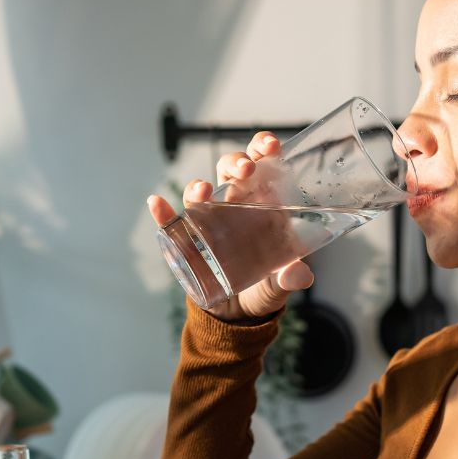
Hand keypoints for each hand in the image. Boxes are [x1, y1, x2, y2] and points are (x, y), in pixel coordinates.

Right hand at [147, 132, 314, 321]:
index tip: (270, 145)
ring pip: (201, 191)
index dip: (263, 150)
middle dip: (236, 163)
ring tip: (204, 191)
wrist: (240, 313)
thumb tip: (300, 275)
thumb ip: (292, 277)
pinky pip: (171, 222)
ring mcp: (210, 221)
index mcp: (263, 206)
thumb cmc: (266, 286)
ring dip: (199, 185)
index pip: (262, 167)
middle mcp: (236, 206)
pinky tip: (157, 204)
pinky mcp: (188, 241)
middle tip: (246, 170)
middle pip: (231, 171)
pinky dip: (162, 213)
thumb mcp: (281, 283)